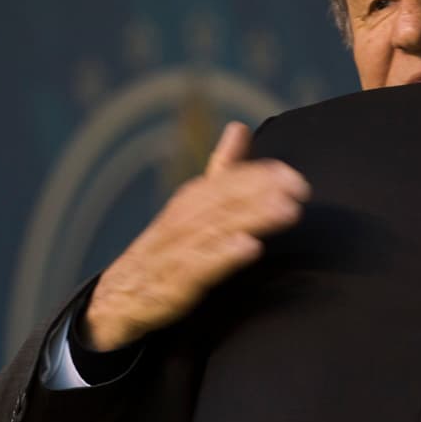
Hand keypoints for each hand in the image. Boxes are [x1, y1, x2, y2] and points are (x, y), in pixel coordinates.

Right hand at [84, 122, 310, 350]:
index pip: (229, 179)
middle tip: (299, 190)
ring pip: (219, 227)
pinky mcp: (175, 281)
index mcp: (193, 198)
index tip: (295, 178)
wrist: (121, 294)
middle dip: (263, 192)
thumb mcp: (193, 203)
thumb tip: (239, 127)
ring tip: (287, 211)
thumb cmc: (168, 245)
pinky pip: (200, 265)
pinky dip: (224, 255)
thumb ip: (222, 169)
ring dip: (254, 217)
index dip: (262, 176)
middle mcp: (184, 218)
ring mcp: (179, 249)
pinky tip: (250, 247)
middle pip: (227, 199)